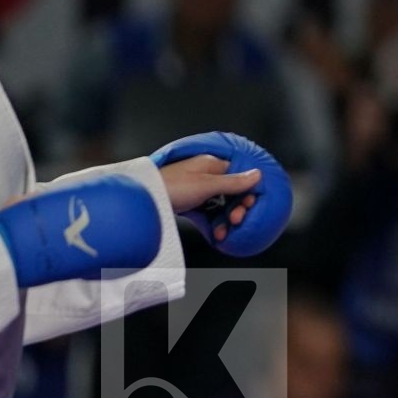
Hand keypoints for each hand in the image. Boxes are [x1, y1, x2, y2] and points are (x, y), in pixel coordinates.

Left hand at [150, 133, 293, 255]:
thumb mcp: (206, 185)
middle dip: (237, 207)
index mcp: (211, 164)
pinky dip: (214, 223)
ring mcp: (196, 190)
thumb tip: (257, 174)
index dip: (248, 191)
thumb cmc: (170, 187)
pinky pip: (208, 213)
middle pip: (232, 191)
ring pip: (221, 204)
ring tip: (224, 231)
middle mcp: (205, 175)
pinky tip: (216, 233)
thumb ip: (233, 182)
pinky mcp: (188, 204)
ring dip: (226, 218)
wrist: (140, 202)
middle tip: (236, 220)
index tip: (249, 206)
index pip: (239, 175)